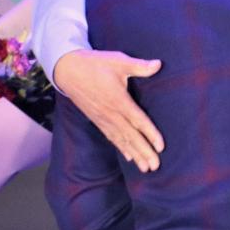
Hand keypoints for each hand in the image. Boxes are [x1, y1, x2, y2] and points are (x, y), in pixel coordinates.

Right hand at [55, 49, 163, 170]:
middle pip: (131, 136)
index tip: (161, 147)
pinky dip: (121, 148)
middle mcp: (111, 114)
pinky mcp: (97, 120)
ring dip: (134, 154)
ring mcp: (103, 119)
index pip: (138, 121)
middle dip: (144, 152)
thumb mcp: (118, 60)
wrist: (68, 70)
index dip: (150, 134)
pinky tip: (129, 157)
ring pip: (121, 140)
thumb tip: (159, 64)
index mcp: (119, 100)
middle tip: (155, 167)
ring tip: (145, 168)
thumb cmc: (95, 64)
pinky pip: (111, 137)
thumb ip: (139, 66)